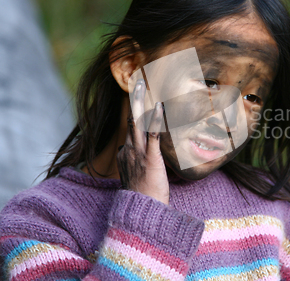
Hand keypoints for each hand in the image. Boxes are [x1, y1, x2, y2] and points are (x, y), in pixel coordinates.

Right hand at [117, 80, 169, 204]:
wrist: (143, 212)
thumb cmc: (145, 197)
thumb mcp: (139, 177)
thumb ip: (141, 165)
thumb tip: (148, 159)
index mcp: (125, 154)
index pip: (132, 131)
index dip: (137, 117)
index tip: (141, 102)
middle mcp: (128, 150)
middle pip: (130, 120)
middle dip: (134, 100)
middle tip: (138, 82)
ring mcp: (138, 153)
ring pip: (137, 122)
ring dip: (139, 102)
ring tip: (142, 85)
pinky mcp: (150, 158)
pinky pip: (152, 135)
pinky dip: (155, 120)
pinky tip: (159, 106)